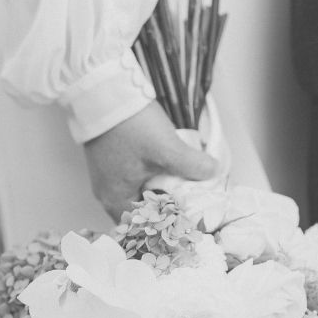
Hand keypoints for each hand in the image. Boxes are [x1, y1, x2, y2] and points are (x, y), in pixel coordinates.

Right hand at [84, 102, 217, 221]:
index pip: (145, 227)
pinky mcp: (110, 161)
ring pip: (139, 193)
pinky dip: (151, 177)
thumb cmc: (129, 125)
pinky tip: (166, 167)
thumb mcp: (166, 149)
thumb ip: (193, 166)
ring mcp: (107, 177)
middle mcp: (106, 193)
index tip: (189, 217)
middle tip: (190, 200)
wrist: (103, 91)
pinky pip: (134, 178)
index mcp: (115, 200)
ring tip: (182, 184)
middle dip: (166, 207)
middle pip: (142, 212)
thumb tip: (213, 173)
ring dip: (160, 190)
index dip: (168, 224)